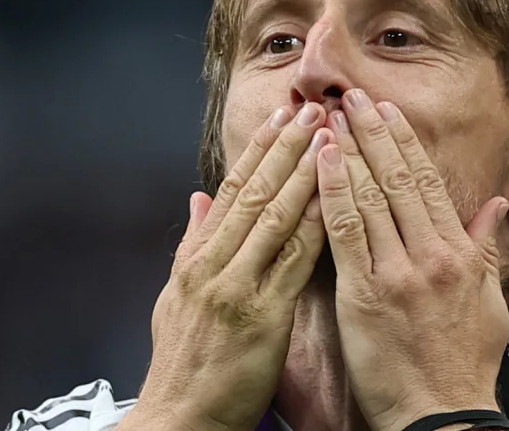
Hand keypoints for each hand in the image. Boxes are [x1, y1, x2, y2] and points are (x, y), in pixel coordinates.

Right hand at [125, 103, 331, 430]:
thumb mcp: (175, 297)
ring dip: (303, 172)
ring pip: (273, 217)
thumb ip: (193, 245)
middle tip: (312, 109)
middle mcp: (212, 264)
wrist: (178, 419)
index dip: (259, 150)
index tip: (281, 117)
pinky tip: (333, 196)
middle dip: (286, 148)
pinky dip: (312, 224)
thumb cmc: (183, 365)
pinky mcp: (259, 316)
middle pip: (254, 193)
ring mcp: (234, 287)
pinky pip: (291, 260)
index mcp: (196, 259)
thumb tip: (200, 200)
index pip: (233, 191)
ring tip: (327, 136)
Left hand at [316, 89, 508, 430]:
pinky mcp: (366, 295)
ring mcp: (398, 273)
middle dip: (373, 133)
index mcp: (459, 255)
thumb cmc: (464, 366)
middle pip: (397, 179)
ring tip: (329, 117)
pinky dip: (334, 192)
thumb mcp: (489, 305)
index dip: (404, 143)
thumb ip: (486, 252)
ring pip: (370, 197)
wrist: (441, 415)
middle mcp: (431, 255)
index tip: (387, 111)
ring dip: (349, 151)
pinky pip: (346, 233)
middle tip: (352, 96)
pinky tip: (321, 162)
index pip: (427, 183)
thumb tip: (495, 208)